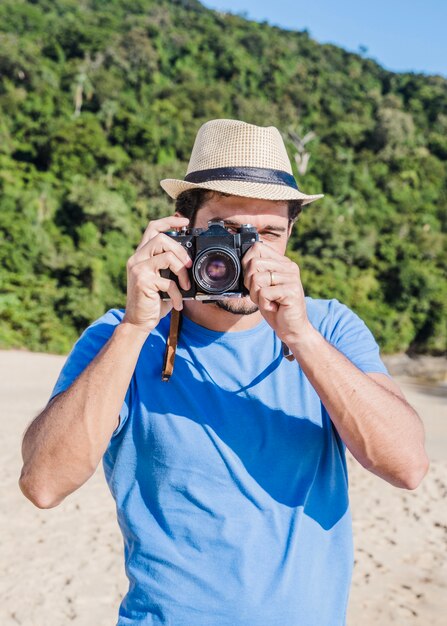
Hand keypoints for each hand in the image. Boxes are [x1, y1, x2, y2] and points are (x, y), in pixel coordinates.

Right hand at [122, 216, 191, 334]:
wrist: (138, 322)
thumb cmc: (153, 301)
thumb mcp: (162, 280)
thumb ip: (170, 267)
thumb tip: (190, 259)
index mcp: (142, 255)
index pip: (152, 228)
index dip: (168, 221)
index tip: (183, 220)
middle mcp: (137, 259)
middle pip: (161, 238)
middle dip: (180, 250)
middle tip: (188, 265)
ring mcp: (138, 269)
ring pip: (167, 256)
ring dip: (182, 271)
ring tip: (185, 285)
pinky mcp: (142, 281)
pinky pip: (168, 281)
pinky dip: (178, 294)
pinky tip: (178, 303)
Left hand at [242, 243, 311, 344]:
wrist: (292, 329)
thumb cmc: (275, 308)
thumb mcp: (262, 287)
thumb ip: (255, 273)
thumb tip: (239, 262)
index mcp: (282, 262)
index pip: (257, 248)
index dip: (246, 264)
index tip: (252, 280)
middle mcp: (289, 267)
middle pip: (254, 263)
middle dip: (250, 283)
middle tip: (261, 295)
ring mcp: (292, 278)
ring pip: (257, 279)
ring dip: (256, 296)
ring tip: (269, 301)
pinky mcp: (292, 290)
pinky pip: (264, 293)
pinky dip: (264, 304)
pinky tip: (274, 307)